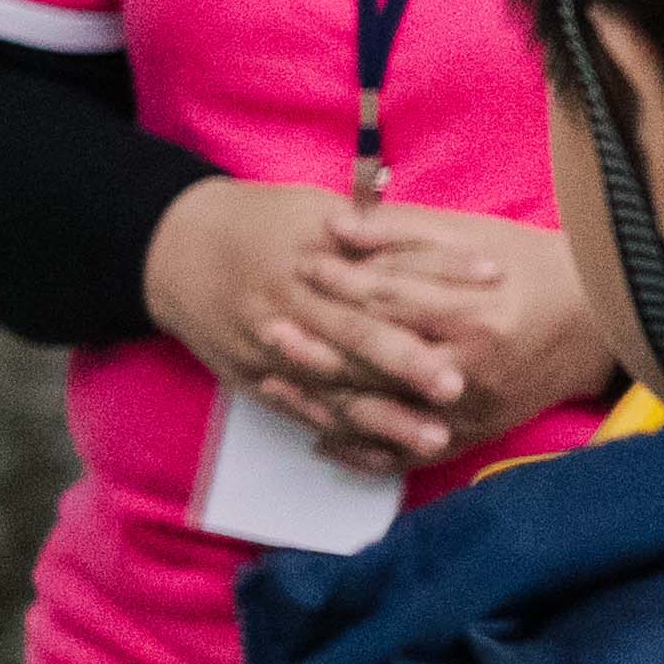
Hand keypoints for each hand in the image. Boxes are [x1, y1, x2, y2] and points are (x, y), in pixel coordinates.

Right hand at [145, 179, 455, 467]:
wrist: (172, 249)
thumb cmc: (255, 221)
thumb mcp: (311, 209)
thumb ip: (373, 232)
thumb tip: (447, 242)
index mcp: (307, 256)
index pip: (380, 271)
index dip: (437, 278)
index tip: (491, 284)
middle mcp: (287, 304)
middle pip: (354, 338)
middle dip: (406, 365)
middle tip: (459, 388)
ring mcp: (267, 346)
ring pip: (331, 388)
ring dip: (383, 418)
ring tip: (434, 438)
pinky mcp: (252, 376)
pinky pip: (300, 412)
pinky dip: (339, 435)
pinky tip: (380, 455)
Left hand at [287, 204, 615, 463]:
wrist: (599, 323)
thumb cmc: (531, 268)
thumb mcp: (472, 238)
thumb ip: (402, 232)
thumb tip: (335, 227)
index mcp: (473, 312)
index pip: (388, 298)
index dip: (339, 281)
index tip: (301, 264)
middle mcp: (471, 367)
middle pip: (375, 361)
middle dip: (315, 346)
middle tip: (266, 330)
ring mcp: (472, 410)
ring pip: (381, 414)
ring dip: (321, 401)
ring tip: (272, 384)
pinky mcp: (475, 436)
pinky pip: (406, 455)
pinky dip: (360, 451)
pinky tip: (319, 438)